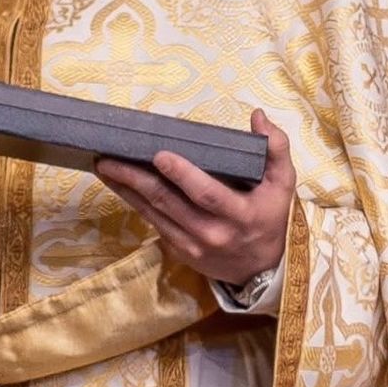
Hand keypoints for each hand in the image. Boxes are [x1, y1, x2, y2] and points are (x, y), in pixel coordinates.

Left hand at [96, 108, 294, 286]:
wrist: (264, 270)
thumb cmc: (271, 217)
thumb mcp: (283, 184)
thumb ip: (275, 149)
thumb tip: (258, 116)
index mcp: (240, 215)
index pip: (206, 193)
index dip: (182, 174)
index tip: (159, 154)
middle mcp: (212, 234)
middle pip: (168, 202)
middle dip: (135, 178)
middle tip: (108, 158)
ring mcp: (192, 246)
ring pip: (153, 213)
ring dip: (125, 189)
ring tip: (104, 167)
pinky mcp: (179, 252)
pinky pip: (153, 223)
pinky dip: (134, 203)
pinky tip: (119, 185)